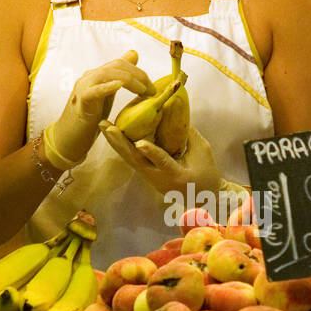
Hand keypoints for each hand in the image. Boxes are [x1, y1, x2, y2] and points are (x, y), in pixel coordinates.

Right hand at [43, 49, 153, 169]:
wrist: (69, 137)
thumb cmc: (90, 117)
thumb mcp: (108, 94)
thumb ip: (119, 76)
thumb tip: (134, 54)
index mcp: (96, 75)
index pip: (120, 63)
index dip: (139, 72)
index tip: (152, 87)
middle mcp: (89, 77)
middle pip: (117, 66)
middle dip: (139, 75)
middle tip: (152, 90)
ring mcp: (83, 88)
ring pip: (108, 74)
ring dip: (130, 80)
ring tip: (143, 91)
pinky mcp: (81, 102)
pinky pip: (94, 91)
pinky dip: (107, 86)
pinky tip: (119, 86)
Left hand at [98, 121, 221, 201]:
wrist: (202, 199)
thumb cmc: (206, 175)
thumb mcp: (203, 152)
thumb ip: (188, 134)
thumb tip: (173, 112)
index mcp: (176, 175)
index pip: (163, 162)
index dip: (152, 152)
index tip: (140, 143)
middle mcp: (159, 178)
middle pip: (136, 161)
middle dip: (120, 143)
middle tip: (107, 126)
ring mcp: (150, 178)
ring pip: (130, 160)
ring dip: (116, 143)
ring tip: (104, 126)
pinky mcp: (146, 174)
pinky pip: (132, 159)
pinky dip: (122, 146)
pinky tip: (113, 134)